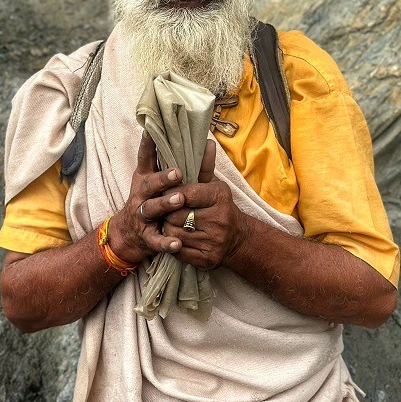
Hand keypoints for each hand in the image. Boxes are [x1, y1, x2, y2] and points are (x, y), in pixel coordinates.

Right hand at [108, 132, 186, 263]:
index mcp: (144, 179)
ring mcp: (141, 216)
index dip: (147, 145)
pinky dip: (166, 242)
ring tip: (179, 200)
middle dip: (163, 178)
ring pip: (151, 209)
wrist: (127, 236)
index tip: (151, 130)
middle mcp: (140, 195)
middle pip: (149, 184)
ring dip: (164, 204)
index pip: (145, 158)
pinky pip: (156, 240)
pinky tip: (177, 243)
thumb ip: (174, 162)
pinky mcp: (146, 237)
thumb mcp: (154, 180)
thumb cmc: (148, 201)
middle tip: (178, 172)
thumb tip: (203, 140)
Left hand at [162, 140, 247, 269]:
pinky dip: (172, 246)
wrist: (236, 238)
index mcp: (219, 197)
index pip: (185, 193)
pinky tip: (174, 239)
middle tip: (163, 211)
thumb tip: (206, 142)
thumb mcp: (212, 184)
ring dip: (166, 229)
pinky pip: (179, 252)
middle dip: (166, 213)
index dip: (172, 194)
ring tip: (168, 224)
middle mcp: (219, 220)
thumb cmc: (218, 206)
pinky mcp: (207, 259)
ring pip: (174, 234)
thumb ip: (203, 166)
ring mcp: (214, 241)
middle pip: (176, 215)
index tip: (167, 193)